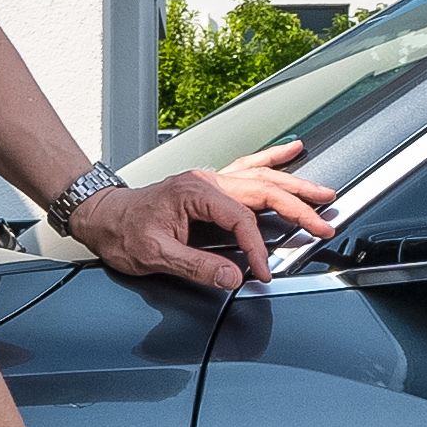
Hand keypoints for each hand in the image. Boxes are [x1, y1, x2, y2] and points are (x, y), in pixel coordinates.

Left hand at [67, 144, 336, 289]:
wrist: (103, 216)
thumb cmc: (123, 232)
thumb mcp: (155, 255)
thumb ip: (198, 266)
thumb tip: (233, 275)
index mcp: (195, 193)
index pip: (241, 220)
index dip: (257, 247)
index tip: (263, 271)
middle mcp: (206, 181)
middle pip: (263, 190)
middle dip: (298, 207)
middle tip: (324, 222)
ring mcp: (210, 180)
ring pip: (262, 177)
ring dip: (295, 184)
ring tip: (323, 192)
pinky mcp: (210, 185)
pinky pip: (248, 169)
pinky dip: (272, 161)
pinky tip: (292, 151)